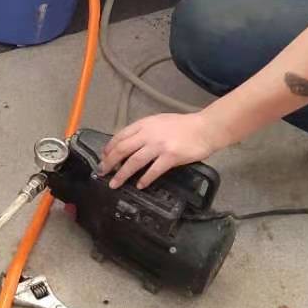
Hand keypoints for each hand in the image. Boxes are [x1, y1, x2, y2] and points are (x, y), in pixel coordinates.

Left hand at [100, 112, 224, 189]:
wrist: (205, 128)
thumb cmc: (184, 125)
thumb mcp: (160, 121)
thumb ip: (144, 130)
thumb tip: (129, 143)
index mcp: (145, 124)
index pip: (120, 136)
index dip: (109, 148)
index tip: (103, 157)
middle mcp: (149, 134)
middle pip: (122, 149)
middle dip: (109, 162)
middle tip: (102, 172)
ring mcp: (159, 146)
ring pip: (134, 162)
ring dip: (122, 174)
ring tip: (114, 184)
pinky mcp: (170, 157)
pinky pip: (153, 171)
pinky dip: (144, 179)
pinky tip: (140, 185)